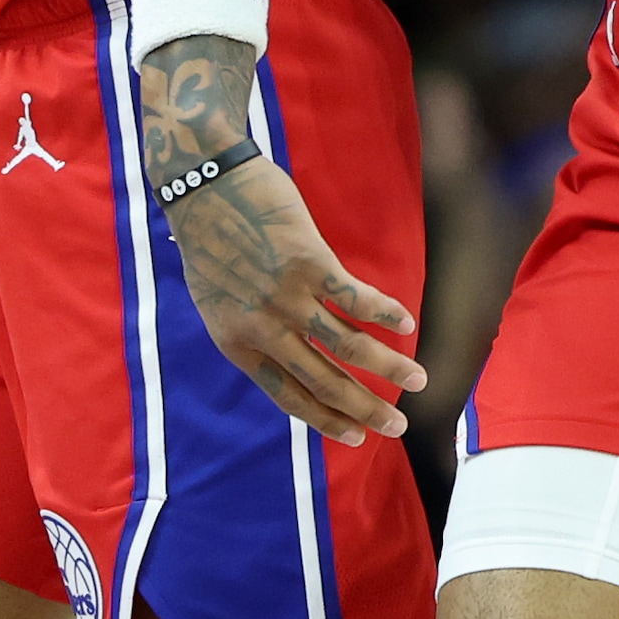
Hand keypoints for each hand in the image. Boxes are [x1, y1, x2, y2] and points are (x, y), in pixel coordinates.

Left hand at [162, 151, 423, 442]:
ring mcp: (286, 297)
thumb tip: (285, 350)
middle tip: (397, 426)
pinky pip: (356, 298)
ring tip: (419, 380)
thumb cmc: (209, 237)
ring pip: (349, 346)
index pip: (287, 396)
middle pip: (324, 381)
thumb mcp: (215, 299)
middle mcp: (263, 328)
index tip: (354, 436)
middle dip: (366, 408)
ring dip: (389, 367)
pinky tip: (406, 324)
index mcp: (236, 342)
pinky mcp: (308, 262)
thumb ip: (249, 328)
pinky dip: (386, 313)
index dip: (324, 419)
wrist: (200, 182)